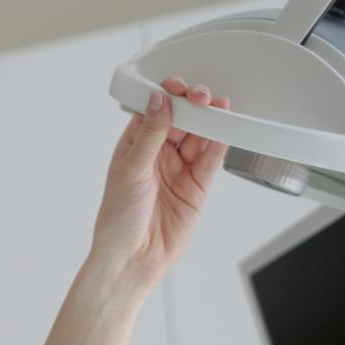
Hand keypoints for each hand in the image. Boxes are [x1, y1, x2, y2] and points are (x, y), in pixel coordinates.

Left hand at [90, 75, 231, 292]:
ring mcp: (179, 169)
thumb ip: (150, 135)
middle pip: (182, 120)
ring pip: (200, 137)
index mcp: (135, 146)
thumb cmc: (118, 218)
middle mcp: (158, 155)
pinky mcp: (197, 186)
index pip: (155, 111)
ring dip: (210, 121)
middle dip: (193, 105)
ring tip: (220, 108)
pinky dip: (220, 143)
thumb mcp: (130, 170)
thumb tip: (160, 100)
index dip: (167, 96)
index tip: (177, 86)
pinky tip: (226, 129)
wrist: (132, 258)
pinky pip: (212, 159)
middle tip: (202, 97)